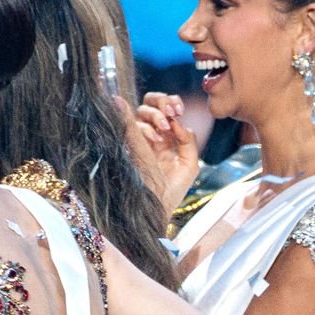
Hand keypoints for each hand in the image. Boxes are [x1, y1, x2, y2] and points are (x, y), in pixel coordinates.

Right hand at [118, 93, 200, 213]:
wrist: (154, 212)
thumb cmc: (172, 192)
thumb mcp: (190, 164)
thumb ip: (188, 141)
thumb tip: (176, 121)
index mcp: (165, 138)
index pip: (161, 108)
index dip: (169, 102)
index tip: (178, 110)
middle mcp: (149, 137)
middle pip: (148, 105)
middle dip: (160, 102)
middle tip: (171, 113)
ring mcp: (135, 142)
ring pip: (138, 114)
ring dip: (153, 116)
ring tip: (162, 131)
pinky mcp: (124, 149)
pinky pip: (125, 128)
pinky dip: (136, 123)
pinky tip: (153, 136)